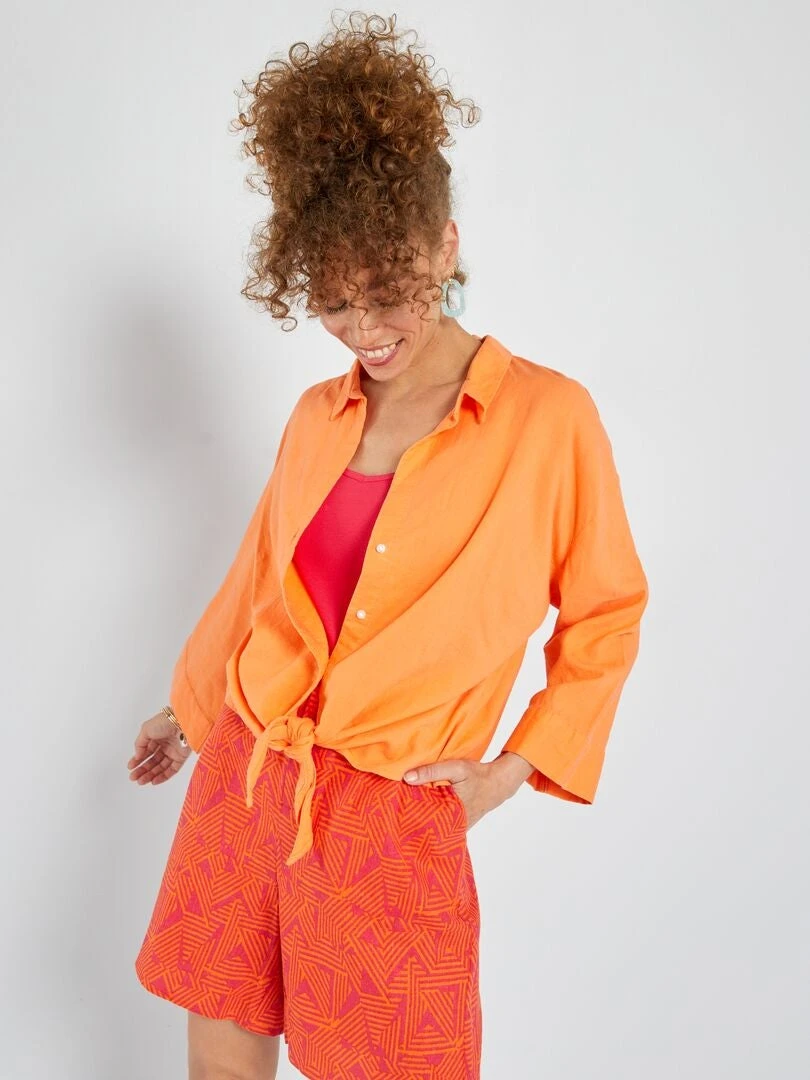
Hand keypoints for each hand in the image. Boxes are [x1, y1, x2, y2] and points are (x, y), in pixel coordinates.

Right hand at [127, 710, 192, 785]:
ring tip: (141, 781)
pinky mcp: (181, 757)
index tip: (130, 767)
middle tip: (133, 777)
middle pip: (152, 761)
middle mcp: (165, 744)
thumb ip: (139, 744)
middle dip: (142, 770)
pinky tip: (154, 781)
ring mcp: (173, 752)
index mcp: (157, 736)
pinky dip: (163, 776)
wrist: (183, 722)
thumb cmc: (165, 722)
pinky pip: (172, 770)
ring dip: (150, 775)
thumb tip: (137, 756)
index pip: (146, 751)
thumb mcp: (146, 730)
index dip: (138, 760)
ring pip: (161, 767)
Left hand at [403, 751, 531, 829]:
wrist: (498, 784)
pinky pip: (442, 825)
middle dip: (411, 821)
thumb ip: (431, 772)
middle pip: (426, 825)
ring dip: (421, 820)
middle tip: (391, 816)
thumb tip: (406, 777)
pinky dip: (432, 820)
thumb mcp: (455, 768)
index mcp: (451, 813)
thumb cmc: (477, 775)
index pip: (422, 819)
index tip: (390, 813)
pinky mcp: (458, 826)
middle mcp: (454, 826)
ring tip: (400, 817)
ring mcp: (457, 829)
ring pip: (434, 827)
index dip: (406, 816)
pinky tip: (419, 813)